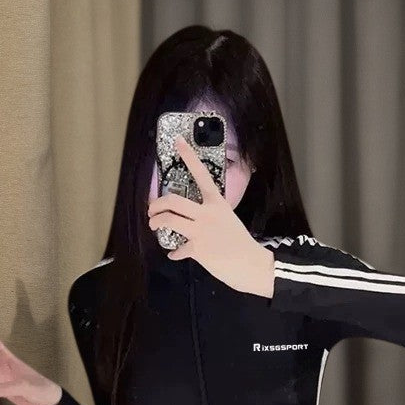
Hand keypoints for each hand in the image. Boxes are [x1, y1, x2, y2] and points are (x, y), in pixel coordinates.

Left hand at [147, 134, 274, 296]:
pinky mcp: (198, 249)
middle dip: (157, 204)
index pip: (201, 174)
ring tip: (154, 225)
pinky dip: (174, 253)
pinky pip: (178, 249)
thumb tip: (193, 222)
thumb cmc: (240, 242)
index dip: (188, 156)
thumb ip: (210, 216)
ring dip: (156, 222)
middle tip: (152, 209)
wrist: (252, 263)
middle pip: (173, 201)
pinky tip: (174, 254)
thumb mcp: (227, 220)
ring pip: (168, 220)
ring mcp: (201, 231)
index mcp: (217, 202)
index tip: (178, 141)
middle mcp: (207, 213)